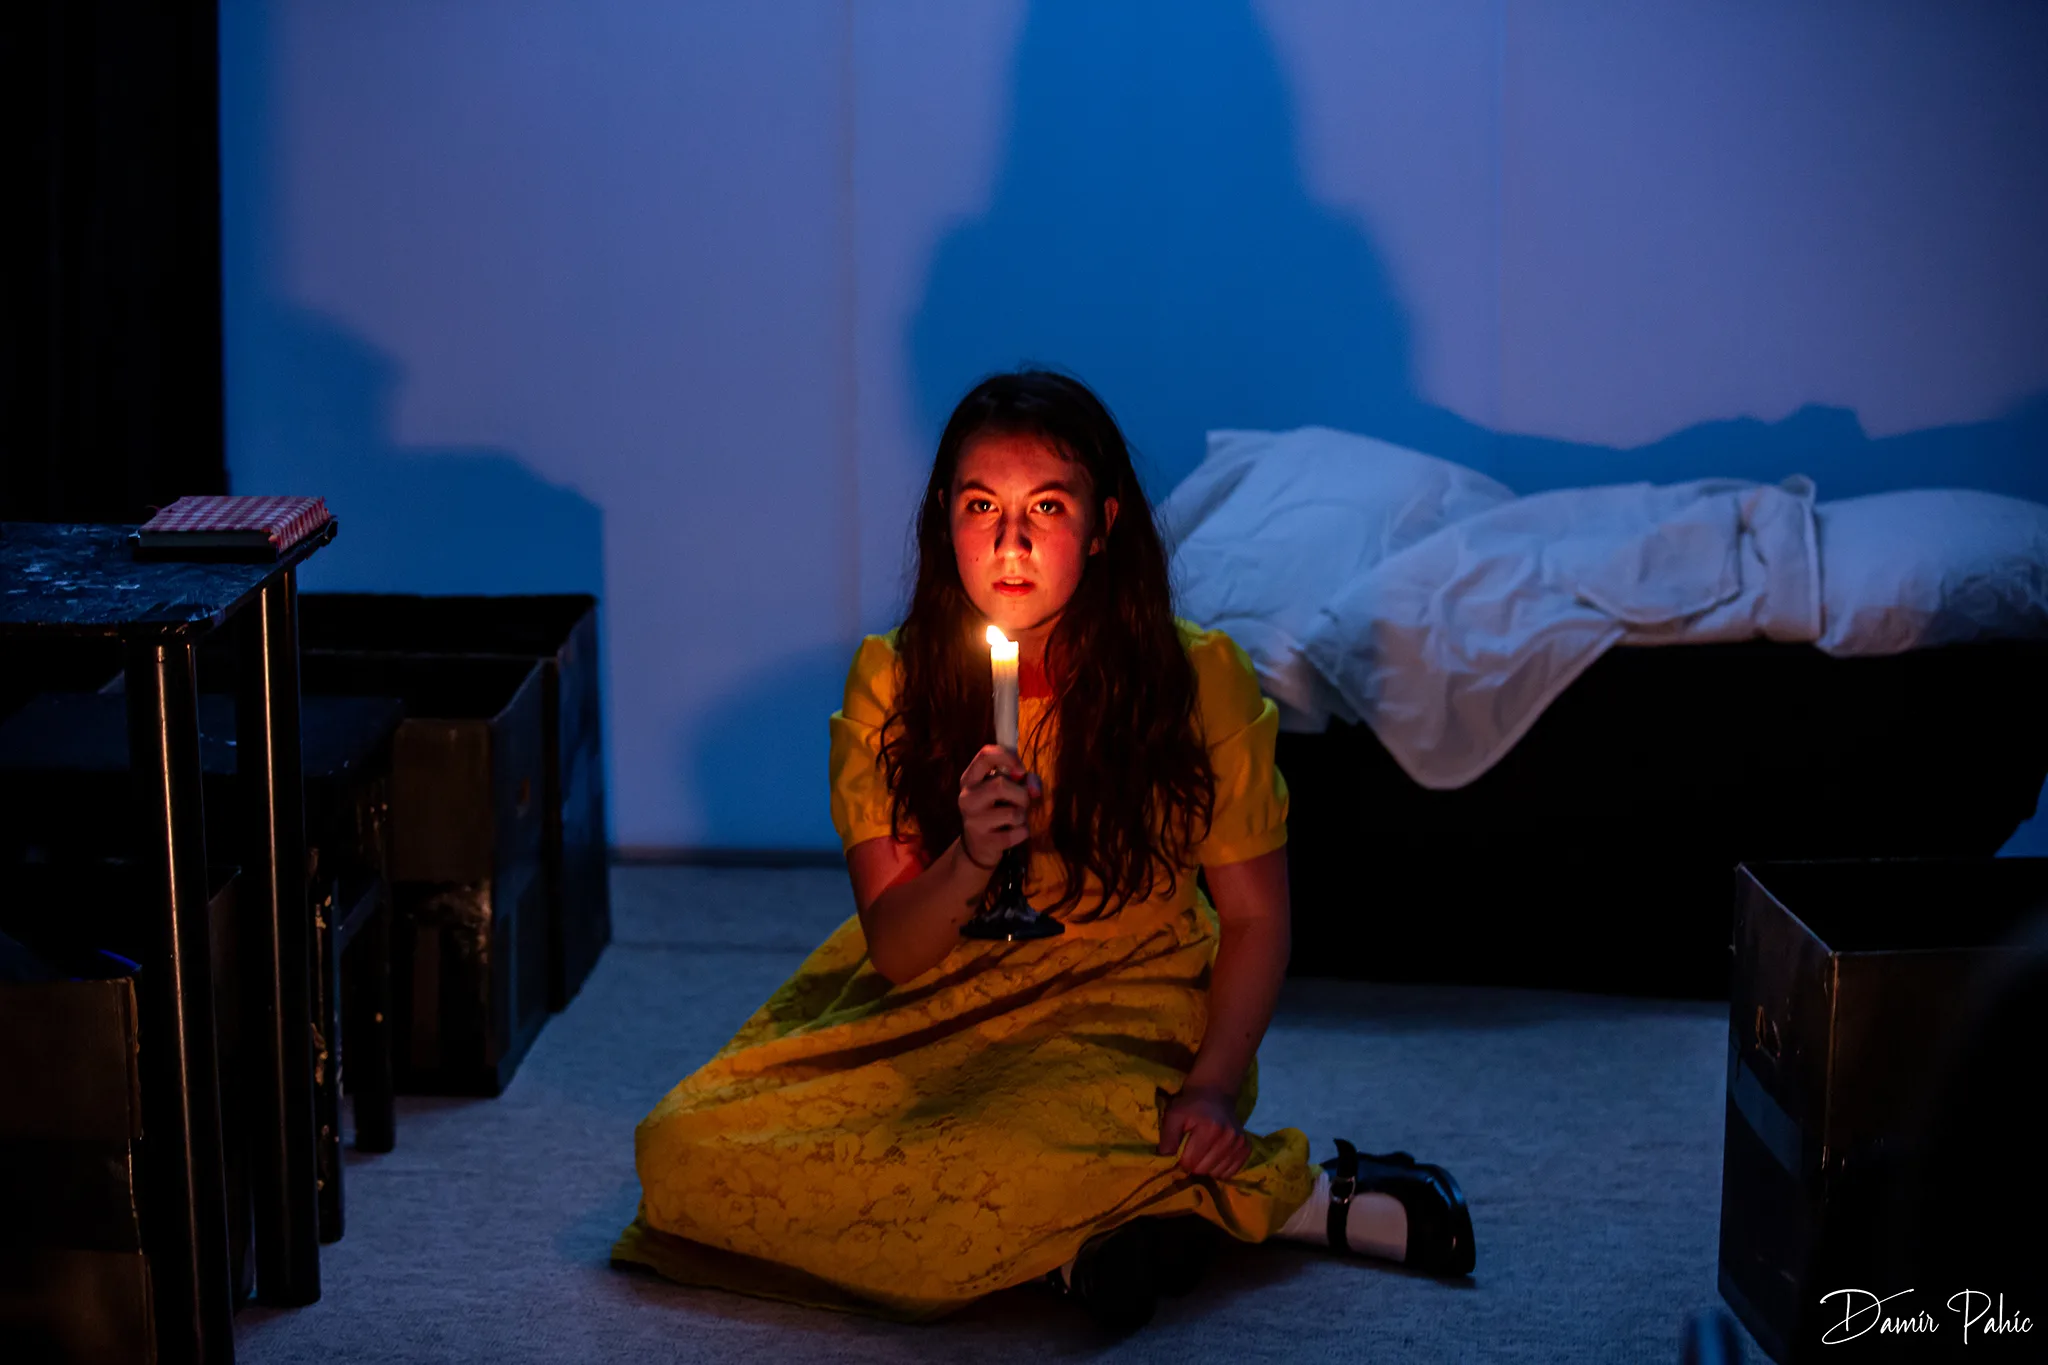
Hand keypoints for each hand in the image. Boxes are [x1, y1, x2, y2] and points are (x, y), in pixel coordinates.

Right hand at [956, 744, 1039, 870]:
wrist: (978, 847)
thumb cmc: (995, 810)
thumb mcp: (1004, 790)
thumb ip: (1022, 781)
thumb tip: (1034, 789)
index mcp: (970, 779)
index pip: (985, 755)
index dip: (1008, 757)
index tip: (1020, 770)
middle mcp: (966, 797)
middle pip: (1000, 784)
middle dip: (1021, 794)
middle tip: (1021, 803)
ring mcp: (973, 821)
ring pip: (1013, 812)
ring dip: (1022, 816)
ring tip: (1014, 820)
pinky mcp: (985, 841)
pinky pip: (1017, 833)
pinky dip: (1022, 832)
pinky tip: (1012, 833)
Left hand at [1158, 1084, 1249, 1177]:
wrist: (1215, 1093)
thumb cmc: (1191, 1105)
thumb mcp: (1174, 1115)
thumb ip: (1167, 1137)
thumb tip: (1165, 1157)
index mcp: (1210, 1128)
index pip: (1190, 1162)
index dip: (1182, 1159)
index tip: (1181, 1150)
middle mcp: (1228, 1137)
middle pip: (1204, 1170)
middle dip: (1194, 1165)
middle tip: (1192, 1151)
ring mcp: (1239, 1143)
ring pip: (1217, 1174)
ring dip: (1207, 1168)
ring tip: (1204, 1152)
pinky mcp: (1246, 1148)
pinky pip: (1231, 1173)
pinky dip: (1220, 1169)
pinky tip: (1215, 1156)